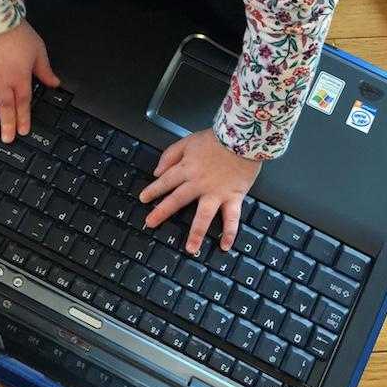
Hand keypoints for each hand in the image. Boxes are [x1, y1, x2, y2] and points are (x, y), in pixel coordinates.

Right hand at [0, 19, 59, 141]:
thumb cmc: (16, 32)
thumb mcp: (38, 51)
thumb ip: (45, 70)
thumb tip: (54, 83)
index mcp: (19, 77)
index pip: (22, 102)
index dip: (23, 118)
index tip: (23, 130)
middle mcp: (0, 82)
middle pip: (5, 107)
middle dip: (7, 125)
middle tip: (7, 139)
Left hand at [139, 129, 261, 254]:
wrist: (243, 138)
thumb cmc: (216, 138)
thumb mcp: (188, 140)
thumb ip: (170, 155)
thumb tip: (157, 172)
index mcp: (187, 168)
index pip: (165, 181)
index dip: (153, 190)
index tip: (144, 199)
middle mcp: (199, 183)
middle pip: (177, 200)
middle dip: (162, 212)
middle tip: (150, 224)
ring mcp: (216, 193)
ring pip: (203, 216)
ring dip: (196, 233)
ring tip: (190, 248)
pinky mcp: (233, 197)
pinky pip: (231, 218)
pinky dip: (229, 233)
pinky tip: (224, 246)